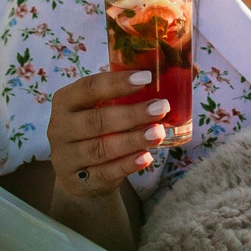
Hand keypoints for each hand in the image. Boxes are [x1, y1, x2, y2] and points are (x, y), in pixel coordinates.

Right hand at [47, 69, 171, 203]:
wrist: (81, 173)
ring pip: (101, 148)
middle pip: (97, 120)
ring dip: (132, 140)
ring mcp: (65, 157)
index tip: (147, 78)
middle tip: (162, 108)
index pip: (89, 88)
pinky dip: (126, 165)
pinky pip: (104, 173)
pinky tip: (146, 158)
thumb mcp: (108, 107)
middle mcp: (59, 127)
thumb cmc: (100, 129)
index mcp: (66, 100)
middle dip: (131, 113)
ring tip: (158, 133)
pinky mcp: (77, 181)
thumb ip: (139, 90)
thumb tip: (190, 69)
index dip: (117, 83)